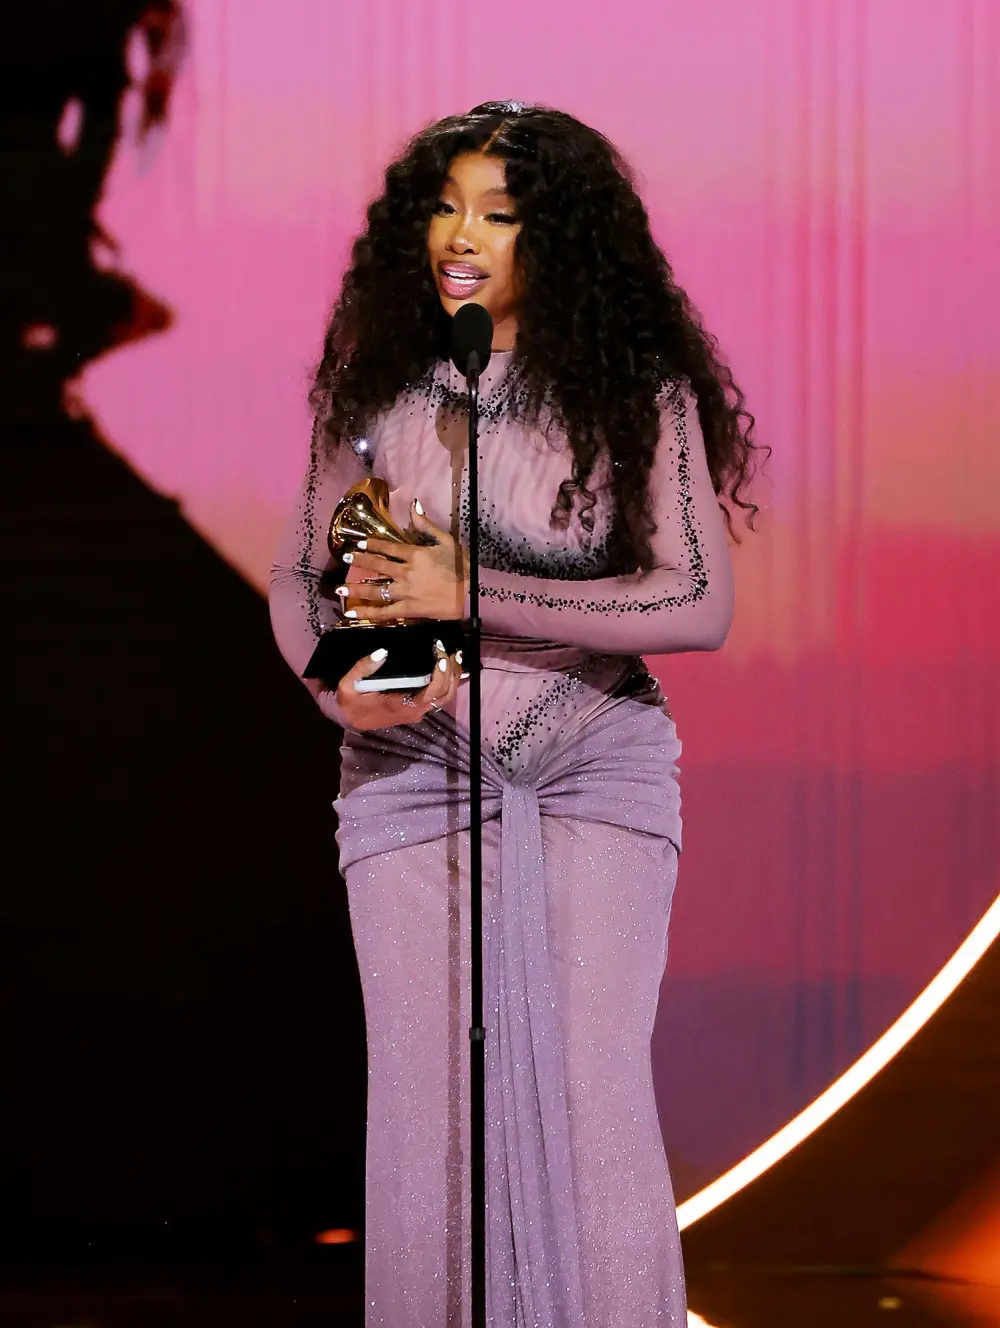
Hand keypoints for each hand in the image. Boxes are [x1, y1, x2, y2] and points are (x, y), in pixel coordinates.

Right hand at [333, 643, 463, 730]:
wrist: (349, 719)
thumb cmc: (351, 702)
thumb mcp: (348, 684)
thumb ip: (363, 668)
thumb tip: (383, 652)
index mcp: (400, 705)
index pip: (431, 694)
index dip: (441, 675)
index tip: (440, 654)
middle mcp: (414, 711)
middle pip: (445, 695)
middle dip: (451, 673)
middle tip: (448, 650)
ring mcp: (418, 712)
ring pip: (445, 697)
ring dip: (453, 677)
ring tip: (452, 655)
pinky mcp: (417, 709)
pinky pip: (439, 697)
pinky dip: (447, 682)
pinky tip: (448, 666)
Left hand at [336, 500, 467, 622]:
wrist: (473, 594)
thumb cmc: (462, 567)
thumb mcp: (447, 541)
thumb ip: (427, 525)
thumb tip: (414, 504)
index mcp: (415, 554)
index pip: (388, 547)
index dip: (372, 544)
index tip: (359, 543)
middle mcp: (406, 571)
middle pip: (377, 565)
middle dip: (360, 561)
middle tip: (346, 559)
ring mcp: (405, 591)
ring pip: (376, 589)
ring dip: (356, 589)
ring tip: (340, 589)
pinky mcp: (409, 609)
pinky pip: (384, 612)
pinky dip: (368, 613)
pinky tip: (352, 613)